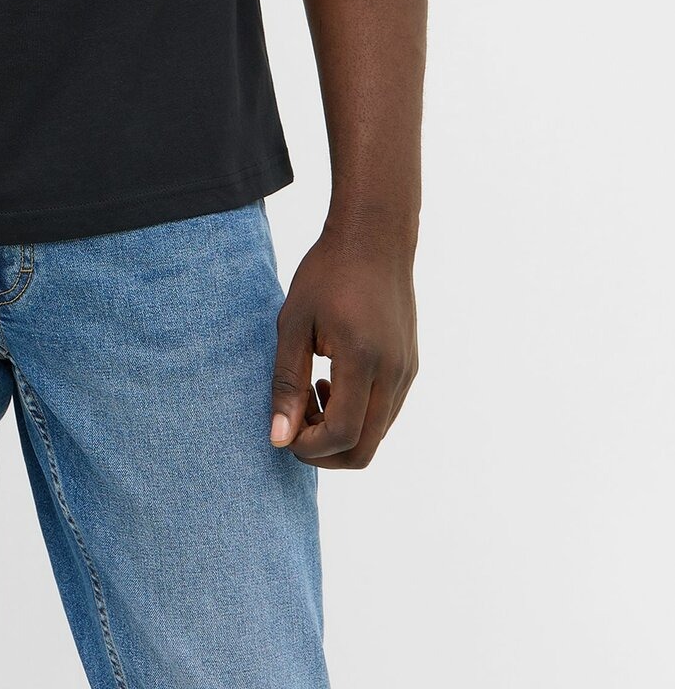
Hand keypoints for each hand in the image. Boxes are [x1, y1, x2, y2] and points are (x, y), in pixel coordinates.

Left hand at [269, 218, 417, 468]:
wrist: (374, 238)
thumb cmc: (327, 273)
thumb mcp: (294, 322)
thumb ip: (287, 382)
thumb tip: (278, 437)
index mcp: (363, 359)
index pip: (342, 434)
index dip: (309, 447)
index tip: (283, 430)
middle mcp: (394, 373)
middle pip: (364, 450)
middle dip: (324, 452)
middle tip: (294, 424)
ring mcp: (407, 372)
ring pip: (377, 435)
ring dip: (341, 433)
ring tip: (311, 394)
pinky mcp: (410, 367)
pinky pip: (385, 413)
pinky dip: (358, 416)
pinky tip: (331, 383)